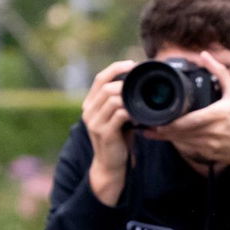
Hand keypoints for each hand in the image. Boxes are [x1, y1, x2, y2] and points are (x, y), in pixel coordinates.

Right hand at [82, 60, 135, 205]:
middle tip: (141, 83)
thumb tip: (136, 83)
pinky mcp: (104, 133)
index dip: (115, 68)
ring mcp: (95, 122)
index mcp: (90, 104)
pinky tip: (138, 116)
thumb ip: (120, 101)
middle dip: (125, 82)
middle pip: (106, 87)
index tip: (132, 64)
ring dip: (129, 98)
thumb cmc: (117, 139)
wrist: (110, 165)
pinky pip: (119, 115)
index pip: (99, 79)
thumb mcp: (115, 116)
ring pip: (113, 99)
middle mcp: (88, 111)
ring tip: (140, 102)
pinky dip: (131, 112)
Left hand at [144, 52, 229, 172]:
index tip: (152, 119)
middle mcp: (209, 133)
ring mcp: (207, 146)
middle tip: (142, 124)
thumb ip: (219, 72)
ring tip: (148, 130)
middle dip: (158, 131)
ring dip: (164, 138)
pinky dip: (176, 143)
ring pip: (179, 143)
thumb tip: (204, 54)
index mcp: (214, 117)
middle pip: (176, 134)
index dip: (166, 123)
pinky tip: (166, 137)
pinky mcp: (207, 154)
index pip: (184, 122)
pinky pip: (187, 149)